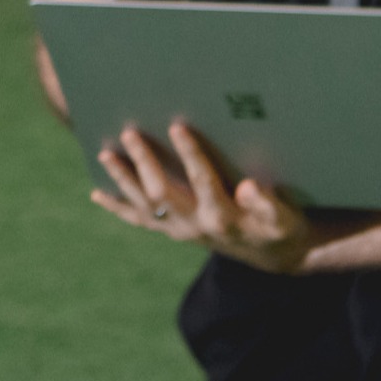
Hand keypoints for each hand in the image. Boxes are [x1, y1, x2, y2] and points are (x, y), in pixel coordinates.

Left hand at [92, 121, 315, 274]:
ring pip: (145, 206)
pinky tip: (97, 193)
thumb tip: (249, 188)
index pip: (204, 182)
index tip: (178, 125)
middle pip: (163, 193)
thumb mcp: (283, 217)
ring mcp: (180, 230)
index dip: (191, 155)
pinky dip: (118, 207)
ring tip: (105, 153)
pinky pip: (140, 220)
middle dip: (145, 162)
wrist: (273, 255)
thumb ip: (267, 204)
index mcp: (224, 216)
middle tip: (129, 131)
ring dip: (123, 180)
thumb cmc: (279, 226)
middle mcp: (197, 226)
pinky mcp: (172, 231)